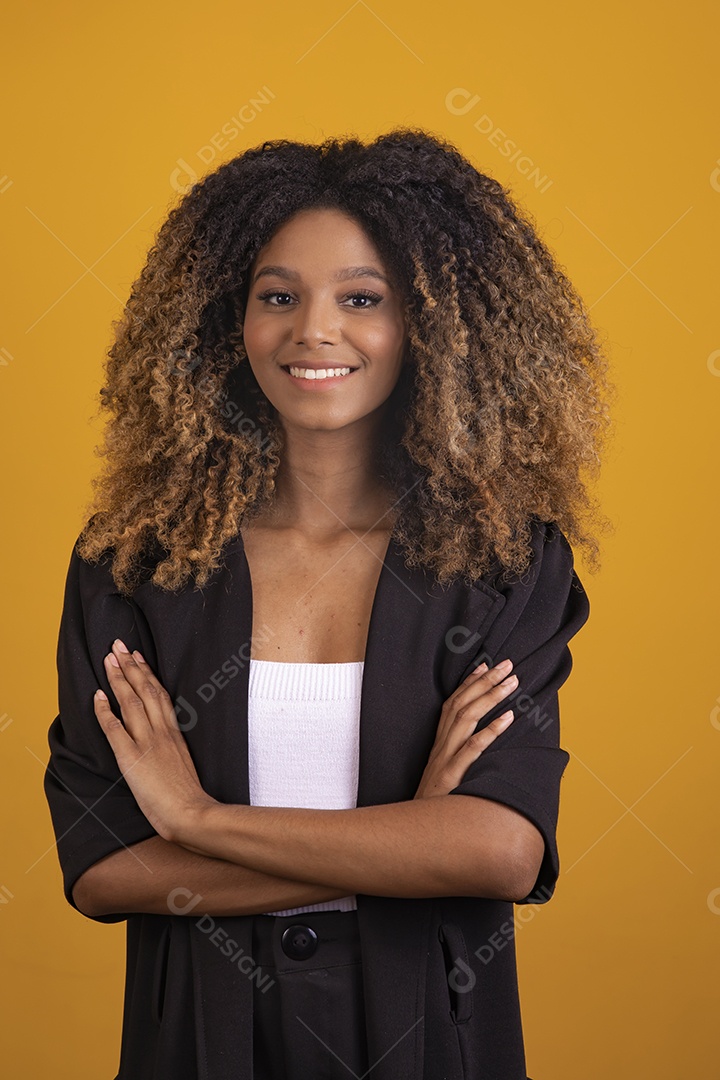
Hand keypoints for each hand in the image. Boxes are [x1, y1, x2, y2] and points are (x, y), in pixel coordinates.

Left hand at [94, 639, 216, 839]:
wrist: (191, 813)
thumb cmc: (189, 797)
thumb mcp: (185, 764)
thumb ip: (174, 749)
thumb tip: (167, 743)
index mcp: (175, 733)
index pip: (160, 695)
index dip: (147, 674)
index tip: (138, 656)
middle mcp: (161, 732)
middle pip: (145, 691)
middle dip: (131, 666)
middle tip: (118, 646)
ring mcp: (147, 743)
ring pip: (131, 702)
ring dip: (118, 679)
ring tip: (109, 659)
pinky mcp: (131, 758)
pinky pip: (114, 729)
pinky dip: (104, 711)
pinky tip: (97, 696)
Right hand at [413, 659, 517, 798]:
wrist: (414, 828)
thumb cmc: (434, 803)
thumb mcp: (444, 774)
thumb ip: (457, 757)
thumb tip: (480, 744)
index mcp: (439, 743)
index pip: (453, 704)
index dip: (468, 683)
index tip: (484, 665)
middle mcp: (441, 745)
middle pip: (461, 704)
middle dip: (485, 681)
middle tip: (507, 664)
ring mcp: (445, 758)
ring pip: (467, 718)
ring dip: (490, 696)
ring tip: (511, 682)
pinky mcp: (451, 775)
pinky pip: (472, 748)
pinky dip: (490, 730)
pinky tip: (508, 717)